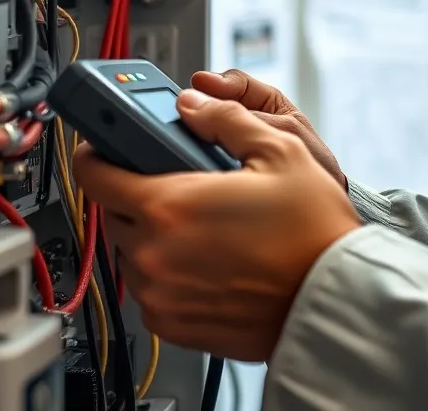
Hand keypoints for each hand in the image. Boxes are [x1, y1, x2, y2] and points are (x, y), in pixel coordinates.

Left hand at [72, 90, 360, 360]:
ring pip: (132, 250)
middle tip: (177, 177)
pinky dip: (166, 266)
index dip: (96, 152)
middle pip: (114, 211)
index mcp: (170, 206)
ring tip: (202, 217)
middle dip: (137, 189)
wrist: (331, 298)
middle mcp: (154, 254)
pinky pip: (150, 287)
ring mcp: (160, 294)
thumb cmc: (312, 230)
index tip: (101, 145)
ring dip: (152, 229)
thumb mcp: (279, 149)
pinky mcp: (173, 324)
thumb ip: (226, 118)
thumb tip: (194, 103)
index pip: (96, 175)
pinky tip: (206, 252)